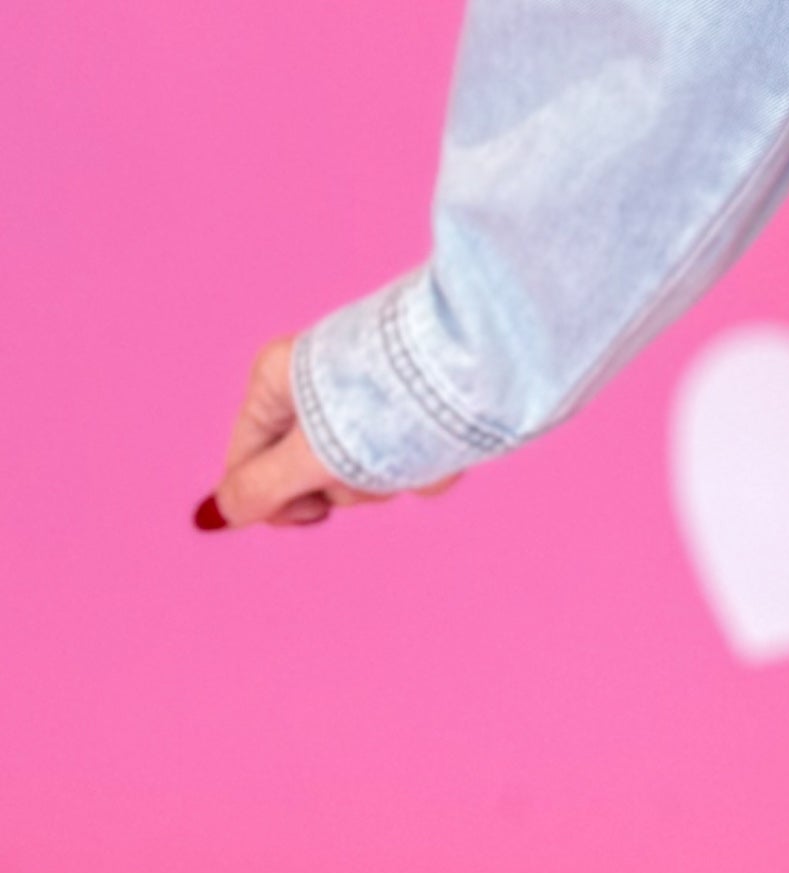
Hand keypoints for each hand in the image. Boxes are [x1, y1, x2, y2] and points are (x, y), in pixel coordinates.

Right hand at [195, 338, 445, 533]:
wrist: (485, 358)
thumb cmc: (391, 400)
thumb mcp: (314, 453)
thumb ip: (263, 488)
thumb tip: (218, 515)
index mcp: (278, 379)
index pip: (247, 463)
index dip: (275, 500)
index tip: (311, 514)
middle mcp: (321, 385)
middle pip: (311, 474)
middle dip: (348, 484)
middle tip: (374, 464)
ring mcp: (371, 396)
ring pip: (366, 471)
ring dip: (394, 477)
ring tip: (419, 448)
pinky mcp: (417, 408)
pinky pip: (411, 460)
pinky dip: (430, 464)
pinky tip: (448, 446)